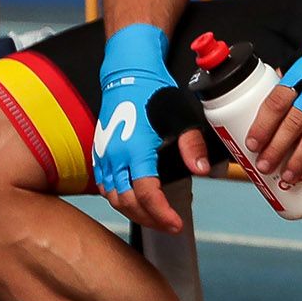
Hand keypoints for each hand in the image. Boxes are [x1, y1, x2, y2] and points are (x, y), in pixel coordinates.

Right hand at [93, 23, 205, 233]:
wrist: (128, 75)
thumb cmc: (154, 93)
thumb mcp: (181, 115)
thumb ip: (192, 144)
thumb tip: (203, 171)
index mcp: (135, 149)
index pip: (146, 194)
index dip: (161, 214)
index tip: (176, 224)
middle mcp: (114, 156)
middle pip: (127, 203)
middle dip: (150, 219)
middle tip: (169, 225)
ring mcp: (103, 157)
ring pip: (113, 198)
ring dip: (134, 212)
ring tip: (156, 217)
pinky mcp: (99, 155)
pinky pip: (105, 187)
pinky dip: (119, 200)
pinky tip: (135, 202)